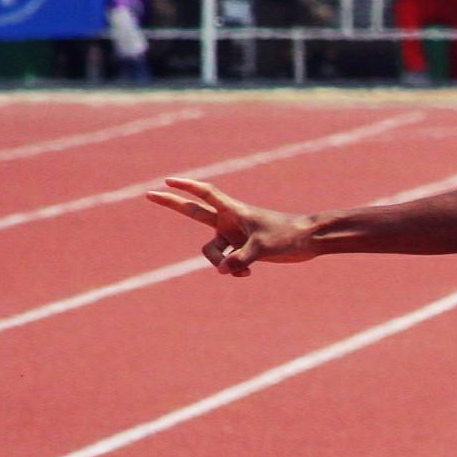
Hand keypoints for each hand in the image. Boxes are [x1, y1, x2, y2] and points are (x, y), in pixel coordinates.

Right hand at [146, 177, 311, 277]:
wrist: (308, 240)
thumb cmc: (288, 235)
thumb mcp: (264, 247)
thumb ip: (241, 259)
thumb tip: (223, 270)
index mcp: (233, 211)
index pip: (205, 194)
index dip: (186, 187)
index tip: (168, 181)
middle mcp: (229, 221)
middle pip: (193, 212)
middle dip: (172, 204)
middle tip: (149, 193)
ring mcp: (233, 235)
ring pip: (210, 251)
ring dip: (220, 263)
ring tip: (242, 271)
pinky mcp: (241, 248)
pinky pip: (225, 263)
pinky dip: (233, 271)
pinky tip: (248, 274)